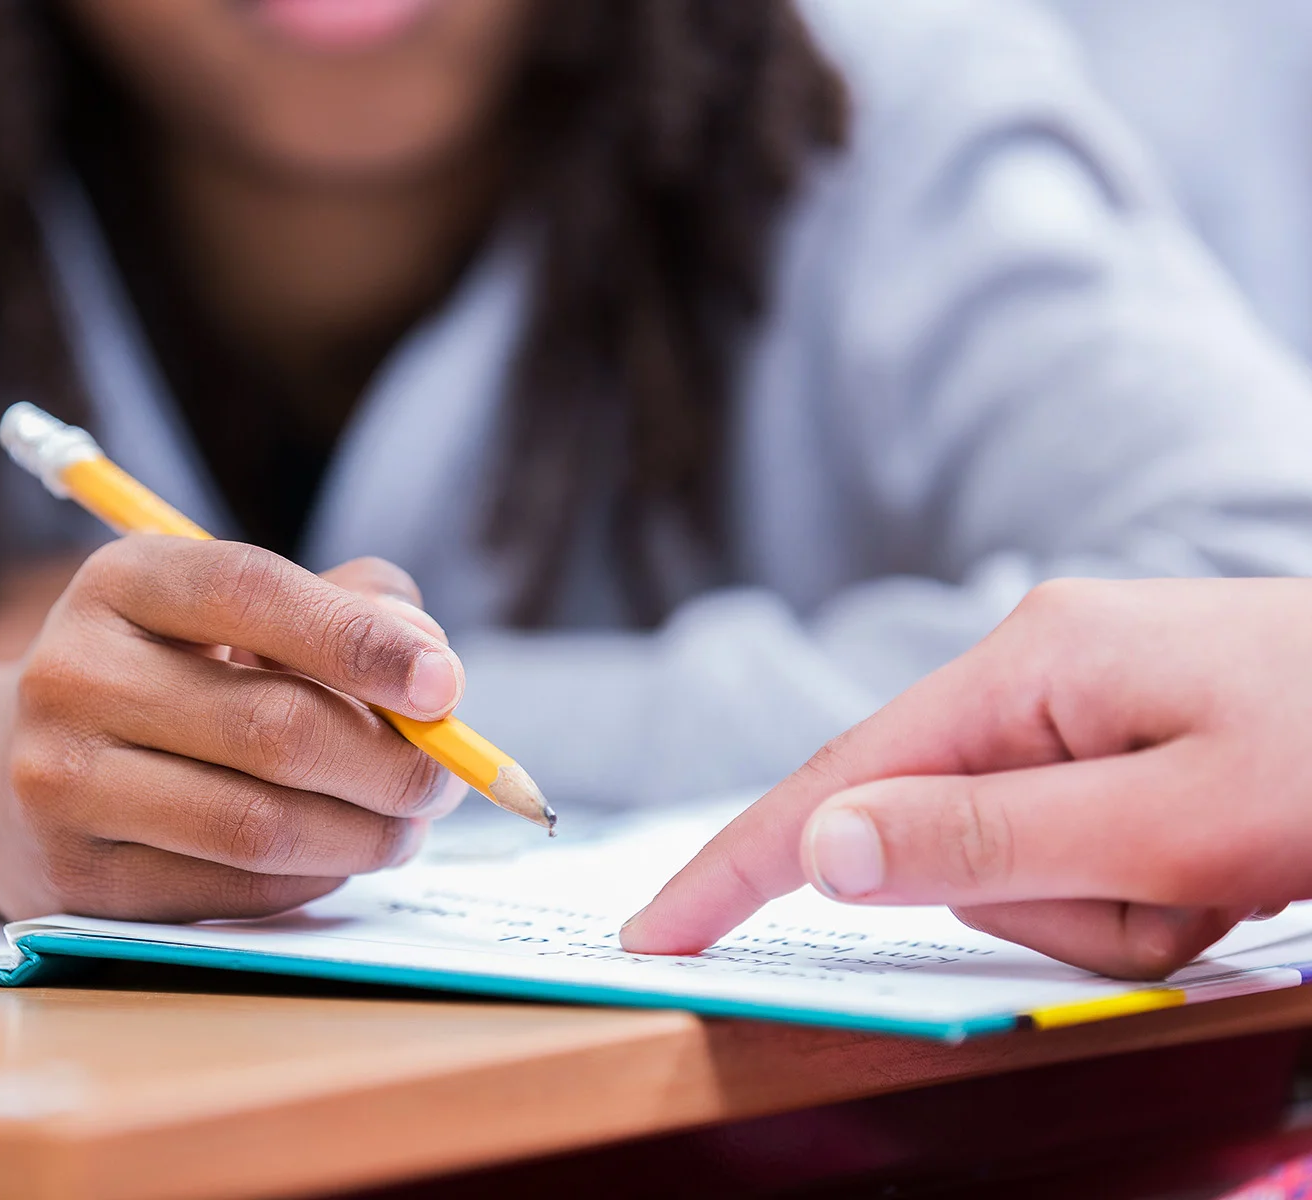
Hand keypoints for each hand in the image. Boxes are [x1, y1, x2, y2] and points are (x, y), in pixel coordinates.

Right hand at [0, 540, 468, 921]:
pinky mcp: (75, 879)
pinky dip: (312, 878)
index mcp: (122, 581)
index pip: (250, 593)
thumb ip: (346, 609)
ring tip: (405, 825)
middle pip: (273, 726)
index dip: (359, 640)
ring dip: (365, 834)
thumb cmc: (165, 677)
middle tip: (445, 778)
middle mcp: (72, 672)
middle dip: (390, 762)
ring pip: (259, 824)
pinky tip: (334, 856)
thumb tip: (430, 663)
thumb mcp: (233, 614)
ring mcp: (61, 782)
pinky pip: (233, 890)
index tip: (445, 685)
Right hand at [619, 579, 1311, 978]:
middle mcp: (1038, 665)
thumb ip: (993, 839)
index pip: (839, 782)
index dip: (739, 865)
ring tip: (1218, 880)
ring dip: (1106, 909)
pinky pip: (1073, 851)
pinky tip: (1219, 868)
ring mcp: (1083, 699)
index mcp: (1029, 662)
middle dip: (1042, 904)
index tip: (655, 937)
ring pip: (1014, 864)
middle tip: (1175, 903)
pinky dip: (1136, 894)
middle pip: (941, 840)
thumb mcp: (1183, 825)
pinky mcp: (1123, 737)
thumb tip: (823, 848)